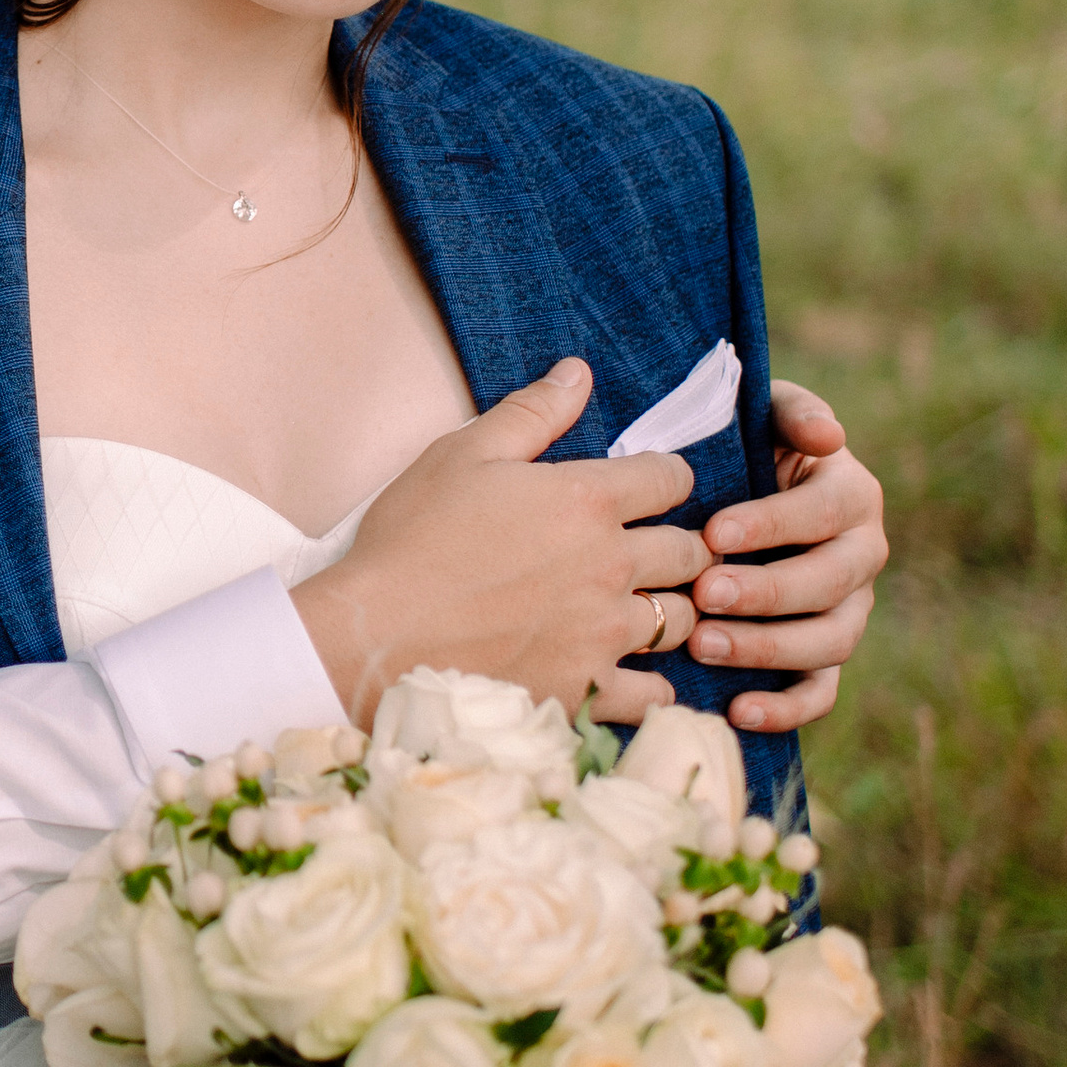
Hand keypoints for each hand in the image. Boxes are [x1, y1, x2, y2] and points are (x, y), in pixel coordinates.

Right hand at [292, 357, 703, 726]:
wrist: (375, 636)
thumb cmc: (413, 540)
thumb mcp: (463, 454)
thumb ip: (532, 412)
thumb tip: (578, 372)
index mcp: (587, 500)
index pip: (672, 479)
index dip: (664, 479)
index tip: (646, 489)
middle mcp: (611, 565)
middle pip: (690, 552)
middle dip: (678, 546)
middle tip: (646, 552)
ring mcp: (604, 633)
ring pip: (682, 620)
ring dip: (669, 610)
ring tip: (636, 610)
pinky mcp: (589, 690)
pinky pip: (654, 693)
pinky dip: (649, 684)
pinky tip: (624, 672)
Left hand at [690, 377, 889, 733]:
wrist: (737, 490)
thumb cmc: (746, 447)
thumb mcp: (768, 415)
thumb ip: (795, 414)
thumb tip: (829, 437)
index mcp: (853, 495)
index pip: (822, 513)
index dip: (771, 523)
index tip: (714, 530)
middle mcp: (863, 555)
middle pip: (828, 583)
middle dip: (766, 591)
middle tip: (704, 592)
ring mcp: (850, 610)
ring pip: (828, 641)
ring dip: (768, 648)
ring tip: (703, 645)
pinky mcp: (826, 656)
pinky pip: (820, 692)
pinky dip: (786, 708)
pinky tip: (738, 711)